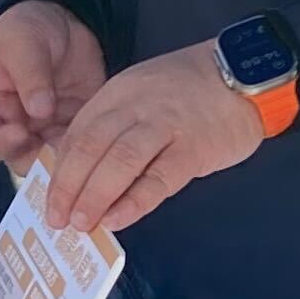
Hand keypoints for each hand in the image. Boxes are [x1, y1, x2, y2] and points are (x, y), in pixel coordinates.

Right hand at [0, 0, 105, 167]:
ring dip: (68, 158)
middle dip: (40, 159)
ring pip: (54, 160)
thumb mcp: (22, 43)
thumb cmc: (26, 29)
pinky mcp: (75, 127)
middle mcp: (16, 126)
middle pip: (21, 159)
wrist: (61, 19)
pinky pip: (82, 147)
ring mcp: (47, 130)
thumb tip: (40, 109)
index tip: (21, 131)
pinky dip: (91, 147)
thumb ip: (30, 74)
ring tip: (84, 143)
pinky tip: (100, 135)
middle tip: (60, 146)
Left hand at [41, 42, 266, 236]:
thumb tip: (88, 175)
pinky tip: (118, 219)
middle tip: (57, 219)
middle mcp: (136, 106)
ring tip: (81, 223)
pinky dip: (135, 201)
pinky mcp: (194, 148)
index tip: (51, 199)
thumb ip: (116, 126)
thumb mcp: (144, 95)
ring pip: (119, 162)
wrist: (248, 75)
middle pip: (90, 147)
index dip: (61, 171)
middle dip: (68, 187)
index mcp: (118, 93)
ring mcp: (166, 125)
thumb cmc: (194, 91)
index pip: (78, 134)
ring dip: (94, 196)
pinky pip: (159, 178)